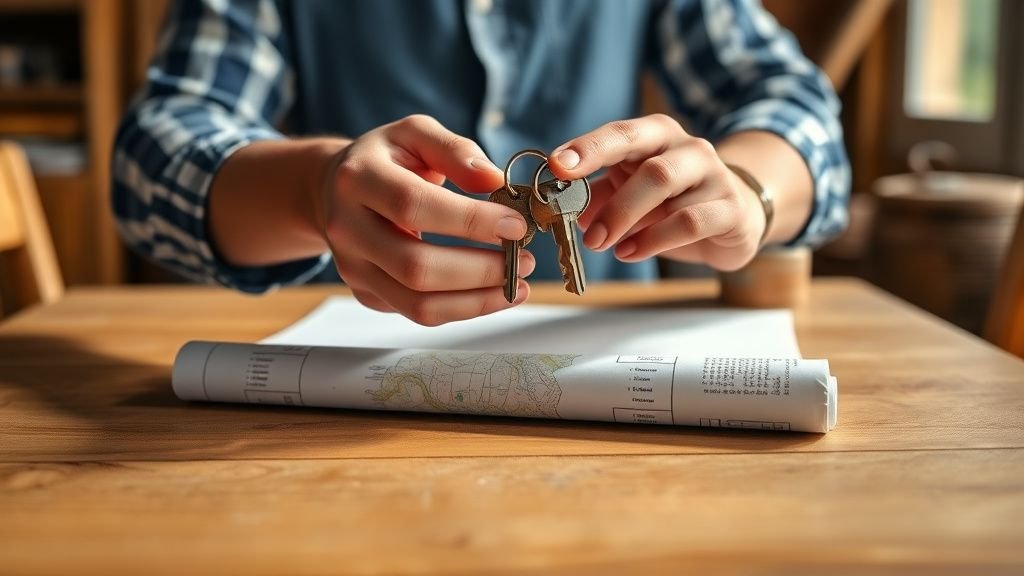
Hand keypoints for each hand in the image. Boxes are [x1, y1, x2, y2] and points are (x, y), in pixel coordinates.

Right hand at [316, 115, 533, 325]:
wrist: (335, 189)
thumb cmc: (385, 159)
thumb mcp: (416, 133)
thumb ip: (456, 150)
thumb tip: (493, 180)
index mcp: (358, 179)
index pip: (414, 206)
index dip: (470, 220)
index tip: (515, 225)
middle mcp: (348, 228)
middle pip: (416, 267)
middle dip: (481, 270)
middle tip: (524, 261)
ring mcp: (353, 268)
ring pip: (418, 304)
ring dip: (476, 301)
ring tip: (516, 286)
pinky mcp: (366, 294)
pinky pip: (418, 313)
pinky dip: (462, 308)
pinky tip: (490, 292)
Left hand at [547, 114, 766, 270]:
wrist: (737, 213)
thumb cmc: (674, 199)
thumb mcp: (631, 191)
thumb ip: (601, 197)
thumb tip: (571, 214)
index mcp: (658, 135)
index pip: (621, 134)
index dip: (589, 148)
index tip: (558, 166)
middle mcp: (689, 149)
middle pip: (652, 167)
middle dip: (614, 203)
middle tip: (588, 235)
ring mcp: (714, 177)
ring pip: (668, 191)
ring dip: (629, 221)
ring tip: (604, 245)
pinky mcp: (730, 210)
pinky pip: (690, 222)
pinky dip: (655, 240)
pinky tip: (631, 252)